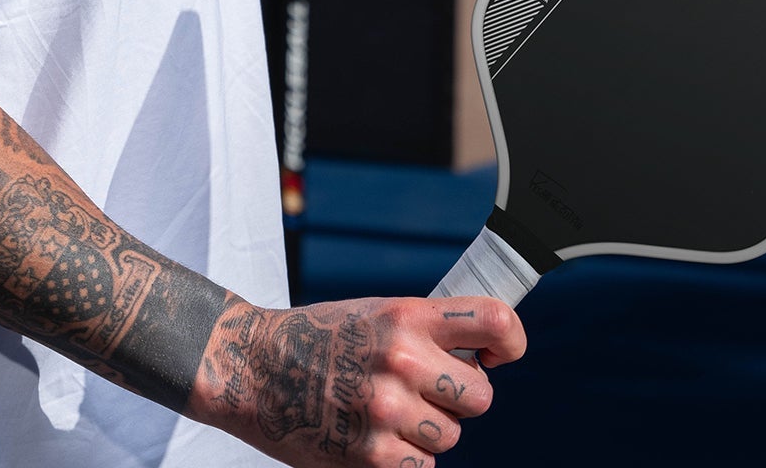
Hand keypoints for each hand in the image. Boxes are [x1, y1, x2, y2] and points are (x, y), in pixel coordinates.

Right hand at [195, 294, 525, 465]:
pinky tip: (374, 436)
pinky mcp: (373, 455)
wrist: (254, 366)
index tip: (500, 354)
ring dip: (429, 431)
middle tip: (427, 391)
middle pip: (481, 395)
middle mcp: (403, 358)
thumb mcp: (376, 313)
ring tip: (388, 412)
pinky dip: (405, 458)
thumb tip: (484, 354)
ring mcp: (388, 409)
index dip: (511, 342)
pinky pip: (423, 466)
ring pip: (452, 436)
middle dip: (460, 398)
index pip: (494, 321)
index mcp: (407, 315)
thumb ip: (426, 330)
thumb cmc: (320, 336)